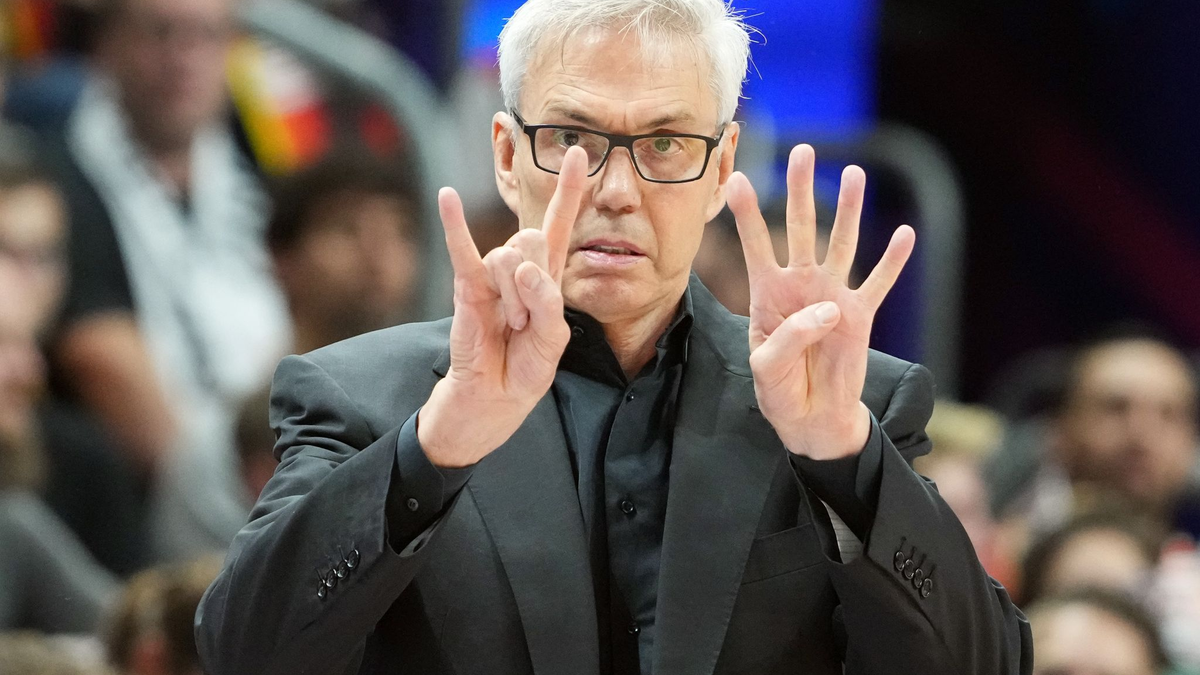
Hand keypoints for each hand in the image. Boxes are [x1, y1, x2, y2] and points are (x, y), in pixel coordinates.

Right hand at [417, 147, 587, 467]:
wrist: (494, 397)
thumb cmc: (526, 368)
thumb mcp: (554, 340)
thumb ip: (547, 303)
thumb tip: (521, 269)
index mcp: (548, 276)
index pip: (560, 224)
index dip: (569, 190)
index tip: (577, 151)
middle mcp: (519, 267)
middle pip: (532, 239)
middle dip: (535, 282)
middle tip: (527, 320)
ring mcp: (491, 274)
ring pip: (507, 258)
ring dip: (513, 296)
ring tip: (510, 324)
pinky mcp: (466, 286)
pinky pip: (461, 250)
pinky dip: (453, 223)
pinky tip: (446, 196)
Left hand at [726, 145, 914, 459]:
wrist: (810, 418)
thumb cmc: (779, 390)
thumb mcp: (767, 369)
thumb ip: (789, 338)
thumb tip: (828, 309)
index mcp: (767, 294)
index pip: (755, 246)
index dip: (746, 214)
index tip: (734, 179)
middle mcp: (801, 286)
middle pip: (801, 229)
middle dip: (800, 190)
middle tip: (802, 151)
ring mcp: (832, 296)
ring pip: (842, 244)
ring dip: (849, 210)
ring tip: (852, 173)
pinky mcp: (860, 316)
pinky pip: (879, 283)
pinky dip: (893, 261)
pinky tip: (906, 233)